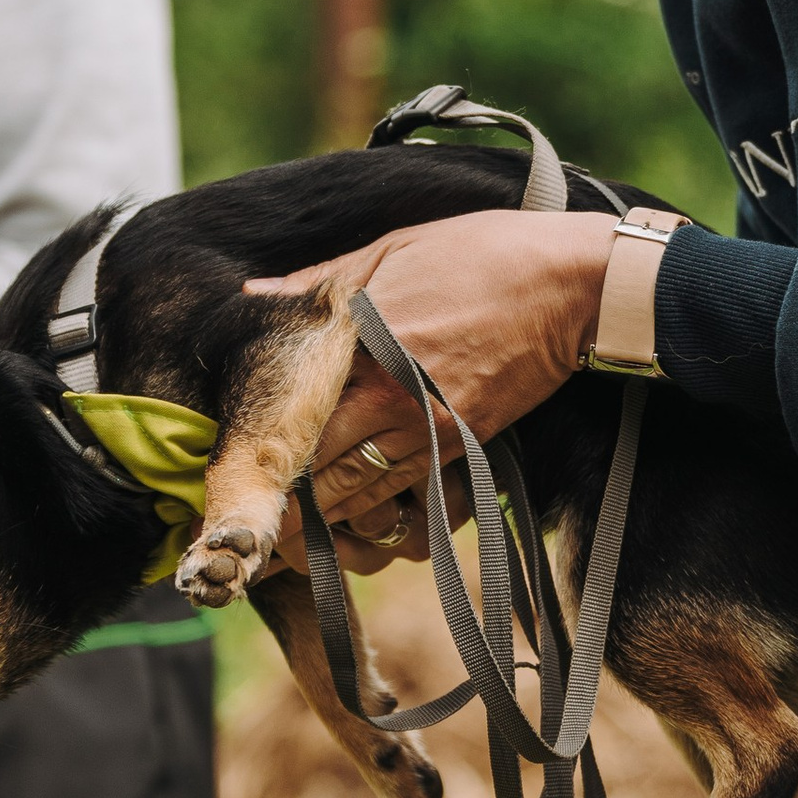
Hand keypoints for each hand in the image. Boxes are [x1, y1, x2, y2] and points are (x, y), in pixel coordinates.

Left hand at [250, 208, 614, 548]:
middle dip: (280, 505)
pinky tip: (352, 525)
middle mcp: (389, 400)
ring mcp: (430, 428)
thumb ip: (317, 282)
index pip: (291, 418)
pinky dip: (375, 513)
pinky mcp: (465, 443)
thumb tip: (253, 294)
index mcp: (361, 350)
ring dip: (320, 523)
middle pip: (317, 471)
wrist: (571, 285)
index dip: (256, 454)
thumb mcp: (391, 250)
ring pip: (358, 494)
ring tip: (283, 547)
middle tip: (243, 529)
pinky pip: (408, 495)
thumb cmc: (481, 254)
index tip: (225, 477)